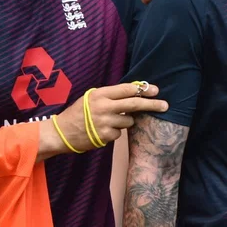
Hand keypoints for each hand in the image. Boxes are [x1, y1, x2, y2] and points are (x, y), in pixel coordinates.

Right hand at [43, 83, 167, 155]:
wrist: (62, 132)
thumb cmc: (78, 113)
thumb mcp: (91, 98)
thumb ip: (111, 95)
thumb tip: (135, 91)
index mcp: (100, 94)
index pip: (127, 90)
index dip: (143, 90)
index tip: (155, 90)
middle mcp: (104, 107)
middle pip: (134, 104)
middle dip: (152, 104)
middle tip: (165, 105)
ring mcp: (105, 122)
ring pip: (129, 122)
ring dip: (124, 122)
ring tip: (108, 122)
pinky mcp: (106, 136)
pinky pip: (120, 134)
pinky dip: (114, 133)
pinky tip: (102, 131)